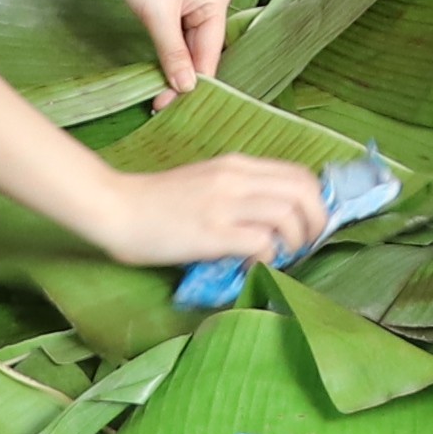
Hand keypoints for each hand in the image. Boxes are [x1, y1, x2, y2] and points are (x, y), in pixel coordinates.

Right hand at [81, 152, 335, 270]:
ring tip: (280, 258)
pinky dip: (267, 259)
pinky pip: (261, 244)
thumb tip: (270, 219)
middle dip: (317, 222)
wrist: (116, 207)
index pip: (299, 174)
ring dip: (294, 242)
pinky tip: (252, 268)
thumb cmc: (156, 200)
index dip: (315, 201)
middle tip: (305, 246)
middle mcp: (236, 177)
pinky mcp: (212, 232)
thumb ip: (238, 192)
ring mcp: (225, 204)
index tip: (308, 225)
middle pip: (304, 191)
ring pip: (289, 215)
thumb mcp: (205, 182)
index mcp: (237, 165)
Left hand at [99, 0, 233, 94]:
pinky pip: (172, 40)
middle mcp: (208, 4)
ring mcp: (189, 6)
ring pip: (185, 49)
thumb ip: (173, 53)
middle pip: (199, 52)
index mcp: (216, 1)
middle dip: (182, 78)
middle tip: (162, 105)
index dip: (193, 81)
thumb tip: (186, 88)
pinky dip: (165, 56)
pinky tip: (158, 75)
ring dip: (172, 70)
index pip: (210, 52)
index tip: (174, 105)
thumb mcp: (158, 14)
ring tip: (158, 96)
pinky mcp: (169, 8)